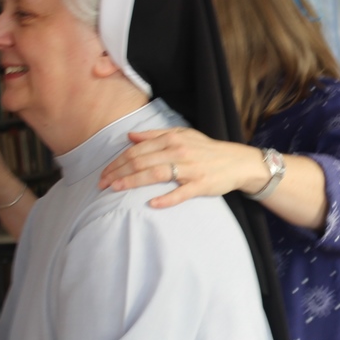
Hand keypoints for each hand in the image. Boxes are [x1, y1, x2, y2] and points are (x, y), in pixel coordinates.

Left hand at [97, 128, 267, 208]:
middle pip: (141, 161)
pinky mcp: (200, 185)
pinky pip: (181, 193)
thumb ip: (155, 135)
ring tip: (115, 189)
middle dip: (118, 172)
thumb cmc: (206, 150)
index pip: (137, 150)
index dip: (117, 162)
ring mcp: (189, 169)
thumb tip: (130, 136)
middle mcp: (178, 151)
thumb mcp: (182, 135)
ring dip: (133, 182)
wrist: (237, 162)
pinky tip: (151, 204)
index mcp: (172, 139)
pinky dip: (166, 199)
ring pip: (155, 174)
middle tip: (102, 184)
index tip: (104, 173)